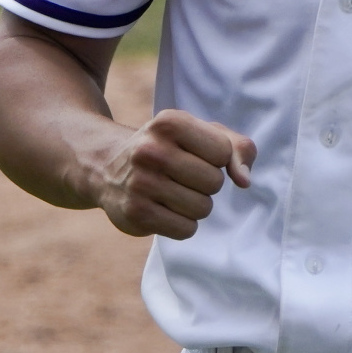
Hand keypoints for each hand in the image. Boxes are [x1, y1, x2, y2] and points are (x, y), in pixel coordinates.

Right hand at [90, 108, 255, 239]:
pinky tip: (163, 210)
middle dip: (206, 183)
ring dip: (195, 205)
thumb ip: (237, 148)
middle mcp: (151, 150)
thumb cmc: (168, 149)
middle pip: (214, 182)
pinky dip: (182, 224)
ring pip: (203, 208)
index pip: (223, 151)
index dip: (216, 158)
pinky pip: (186, 230)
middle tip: (180, 176)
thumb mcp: (201, 134)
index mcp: (169, 122)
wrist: (107, 167)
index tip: (193, 153)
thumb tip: (245, 180)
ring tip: (171, 192)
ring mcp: (141, 183)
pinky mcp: (135, 214)